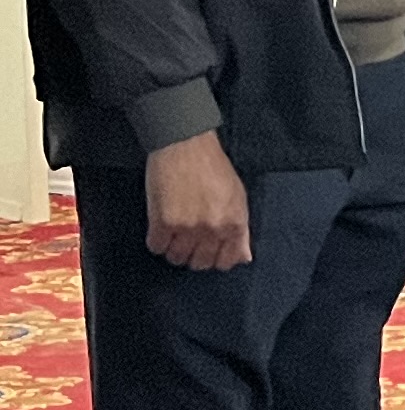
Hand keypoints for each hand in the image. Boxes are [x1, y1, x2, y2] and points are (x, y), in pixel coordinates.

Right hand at [140, 131, 251, 272]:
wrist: (186, 146)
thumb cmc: (213, 168)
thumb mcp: (238, 197)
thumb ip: (241, 230)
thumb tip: (243, 258)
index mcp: (235, 224)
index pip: (227, 261)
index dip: (216, 259)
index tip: (209, 251)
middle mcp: (213, 230)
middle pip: (200, 263)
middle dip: (194, 255)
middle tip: (188, 240)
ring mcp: (187, 228)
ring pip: (176, 258)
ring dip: (173, 249)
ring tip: (174, 233)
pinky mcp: (162, 222)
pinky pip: (156, 246)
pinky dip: (157, 240)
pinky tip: (161, 227)